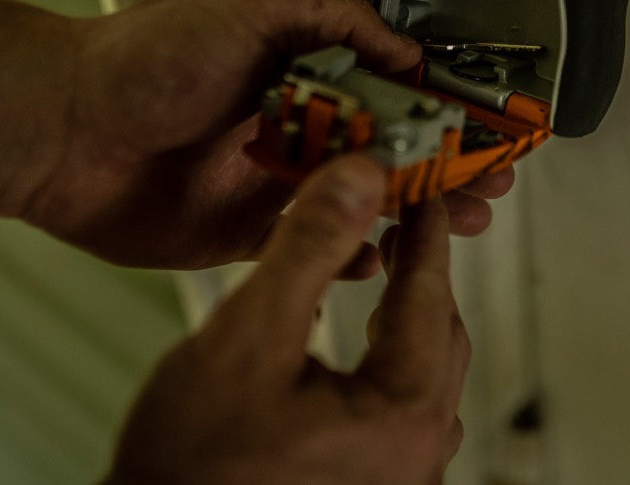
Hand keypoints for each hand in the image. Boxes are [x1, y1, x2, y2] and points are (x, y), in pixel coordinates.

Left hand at [22, 0, 513, 268]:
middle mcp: (287, 120)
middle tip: (489, 180)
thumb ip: (333, 24)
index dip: (439, 104)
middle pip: (385, 146)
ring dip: (412, 208)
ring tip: (461, 219)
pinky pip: (311, 246)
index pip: (387, 85)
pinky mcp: (242, 231)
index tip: (483, 121)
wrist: (59, 130)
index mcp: (295, 64)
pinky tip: (384, 255)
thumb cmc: (140, 59)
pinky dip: (351, 253)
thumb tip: (400, 46)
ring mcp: (267, 178)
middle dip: (442, 163)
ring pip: (358, 198)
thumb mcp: (249, 10)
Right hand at [106, 156, 468, 484]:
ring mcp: (398, 479)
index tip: (422, 186)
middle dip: (420, 272)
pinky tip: (359, 343)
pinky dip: (389, 360)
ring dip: (406, 317)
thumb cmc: (190, 460)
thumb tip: (360, 174)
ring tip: (383, 270)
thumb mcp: (248, 334)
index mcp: (404, 417)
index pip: (430, 295)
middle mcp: (417, 457)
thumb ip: (309, 248)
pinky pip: (402, 409)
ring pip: (423, 374)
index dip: (426, 230)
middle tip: (399, 218)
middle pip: (439, 336)